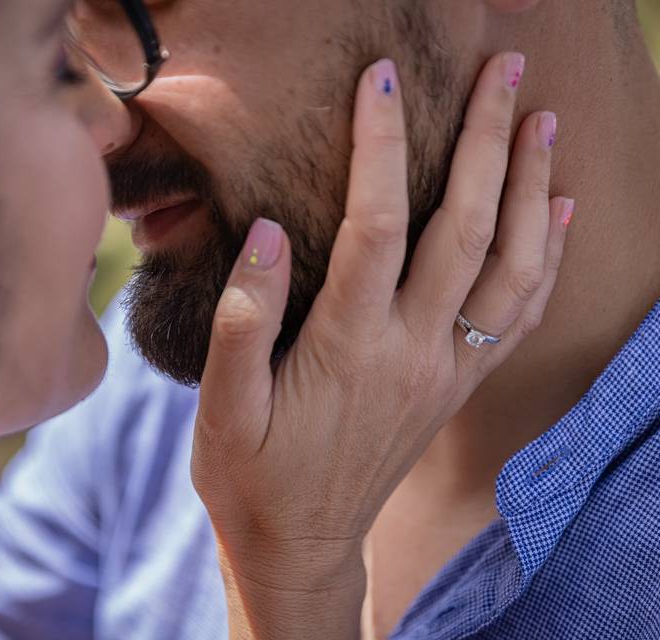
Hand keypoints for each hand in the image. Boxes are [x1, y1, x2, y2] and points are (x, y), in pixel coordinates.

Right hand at [193, 52, 571, 639]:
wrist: (300, 546)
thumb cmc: (249, 475)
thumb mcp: (221, 409)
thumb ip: (244, 320)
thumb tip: (268, 229)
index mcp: (348, 348)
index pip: (375, 226)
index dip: (380, 147)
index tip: (381, 82)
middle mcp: (410, 352)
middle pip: (464, 230)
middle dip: (486, 143)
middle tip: (502, 72)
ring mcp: (443, 370)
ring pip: (510, 269)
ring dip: (531, 190)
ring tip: (542, 122)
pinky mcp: (455, 386)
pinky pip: (519, 315)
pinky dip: (547, 259)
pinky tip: (556, 214)